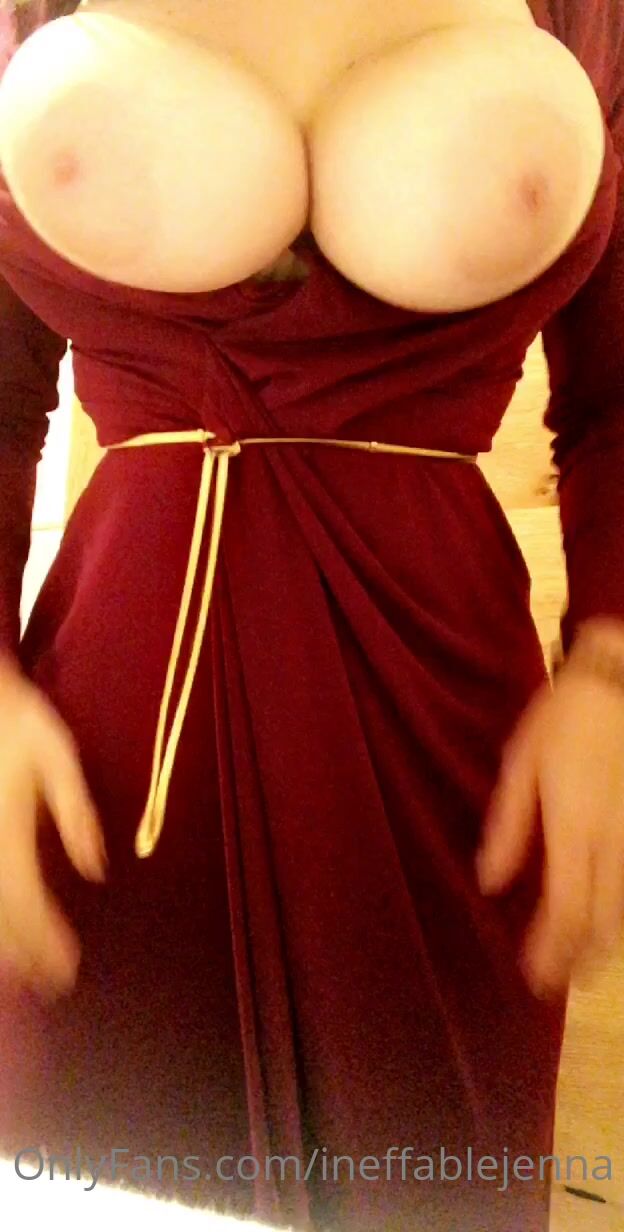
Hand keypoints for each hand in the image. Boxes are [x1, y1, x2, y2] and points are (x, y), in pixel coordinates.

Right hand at [0, 655, 106, 996]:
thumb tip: (96, 868)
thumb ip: (76, 811)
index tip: (67, 969)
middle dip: (21, 956)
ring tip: (22, 971)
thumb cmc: (12, 718)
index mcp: (6, 833)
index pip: (26, 904)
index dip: (45, 944)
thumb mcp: (56, 751)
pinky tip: (1, 933)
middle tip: (49, 982)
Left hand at [475, 649, 623, 998]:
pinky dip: (621, 907)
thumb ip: (509, 826)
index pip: (567, 909)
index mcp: (575, 827)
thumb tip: (491, 883)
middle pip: (604, 920)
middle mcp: (614, 840)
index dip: (553, 951)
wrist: (623, 680)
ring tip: (583, 965)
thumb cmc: (566, 717)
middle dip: (581, 960)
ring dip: (605, 942)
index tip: (535, 979)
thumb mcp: (522, 763)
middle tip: (558, 985)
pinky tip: (609, 915)